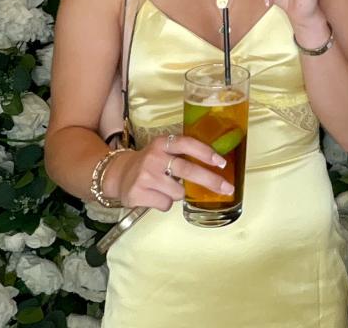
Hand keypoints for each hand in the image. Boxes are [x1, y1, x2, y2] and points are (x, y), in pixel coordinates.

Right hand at [105, 134, 233, 210]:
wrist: (119, 174)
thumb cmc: (151, 163)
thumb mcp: (164, 150)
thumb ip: (183, 154)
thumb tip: (216, 165)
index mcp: (163, 143)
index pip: (187, 144)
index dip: (206, 153)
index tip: (222, 163)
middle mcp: (154, 157)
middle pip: (187, 169)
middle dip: (210, 181)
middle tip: (227, 188)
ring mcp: (145, 176)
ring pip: (178, 192)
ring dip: (177, 194)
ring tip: (165, 187)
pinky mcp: (138, 193)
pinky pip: (166, 204)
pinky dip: (165, 203)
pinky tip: (155, 195)